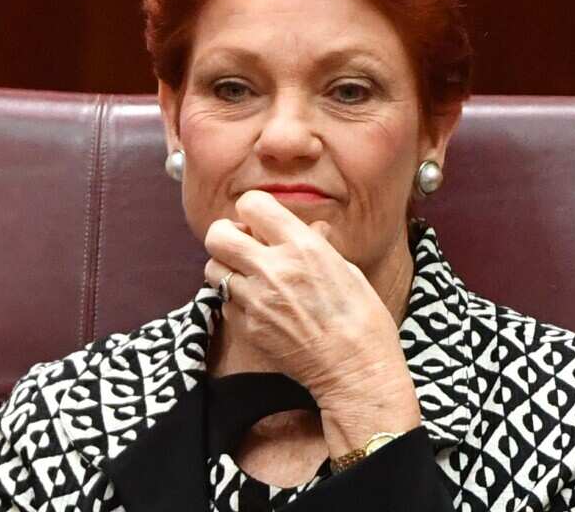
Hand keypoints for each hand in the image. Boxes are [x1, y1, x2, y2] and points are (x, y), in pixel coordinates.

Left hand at [202, 190, 419, 427]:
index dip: (252, 211)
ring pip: (212, 268)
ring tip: (247, 276)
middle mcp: (273, 268)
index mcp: (302, 246)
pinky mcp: (247, 327)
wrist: (355, 368)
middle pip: (217, 234)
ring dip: (226, 268)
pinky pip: (224, 302)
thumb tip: (309, 228)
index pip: (252, 204)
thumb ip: (317, 245)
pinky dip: (234, 299)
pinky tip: (256, 305)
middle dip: (226, 235)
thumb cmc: (362, 318)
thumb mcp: (347, 269)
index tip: (259, 222)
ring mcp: (256, 299)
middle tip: (243, 246)